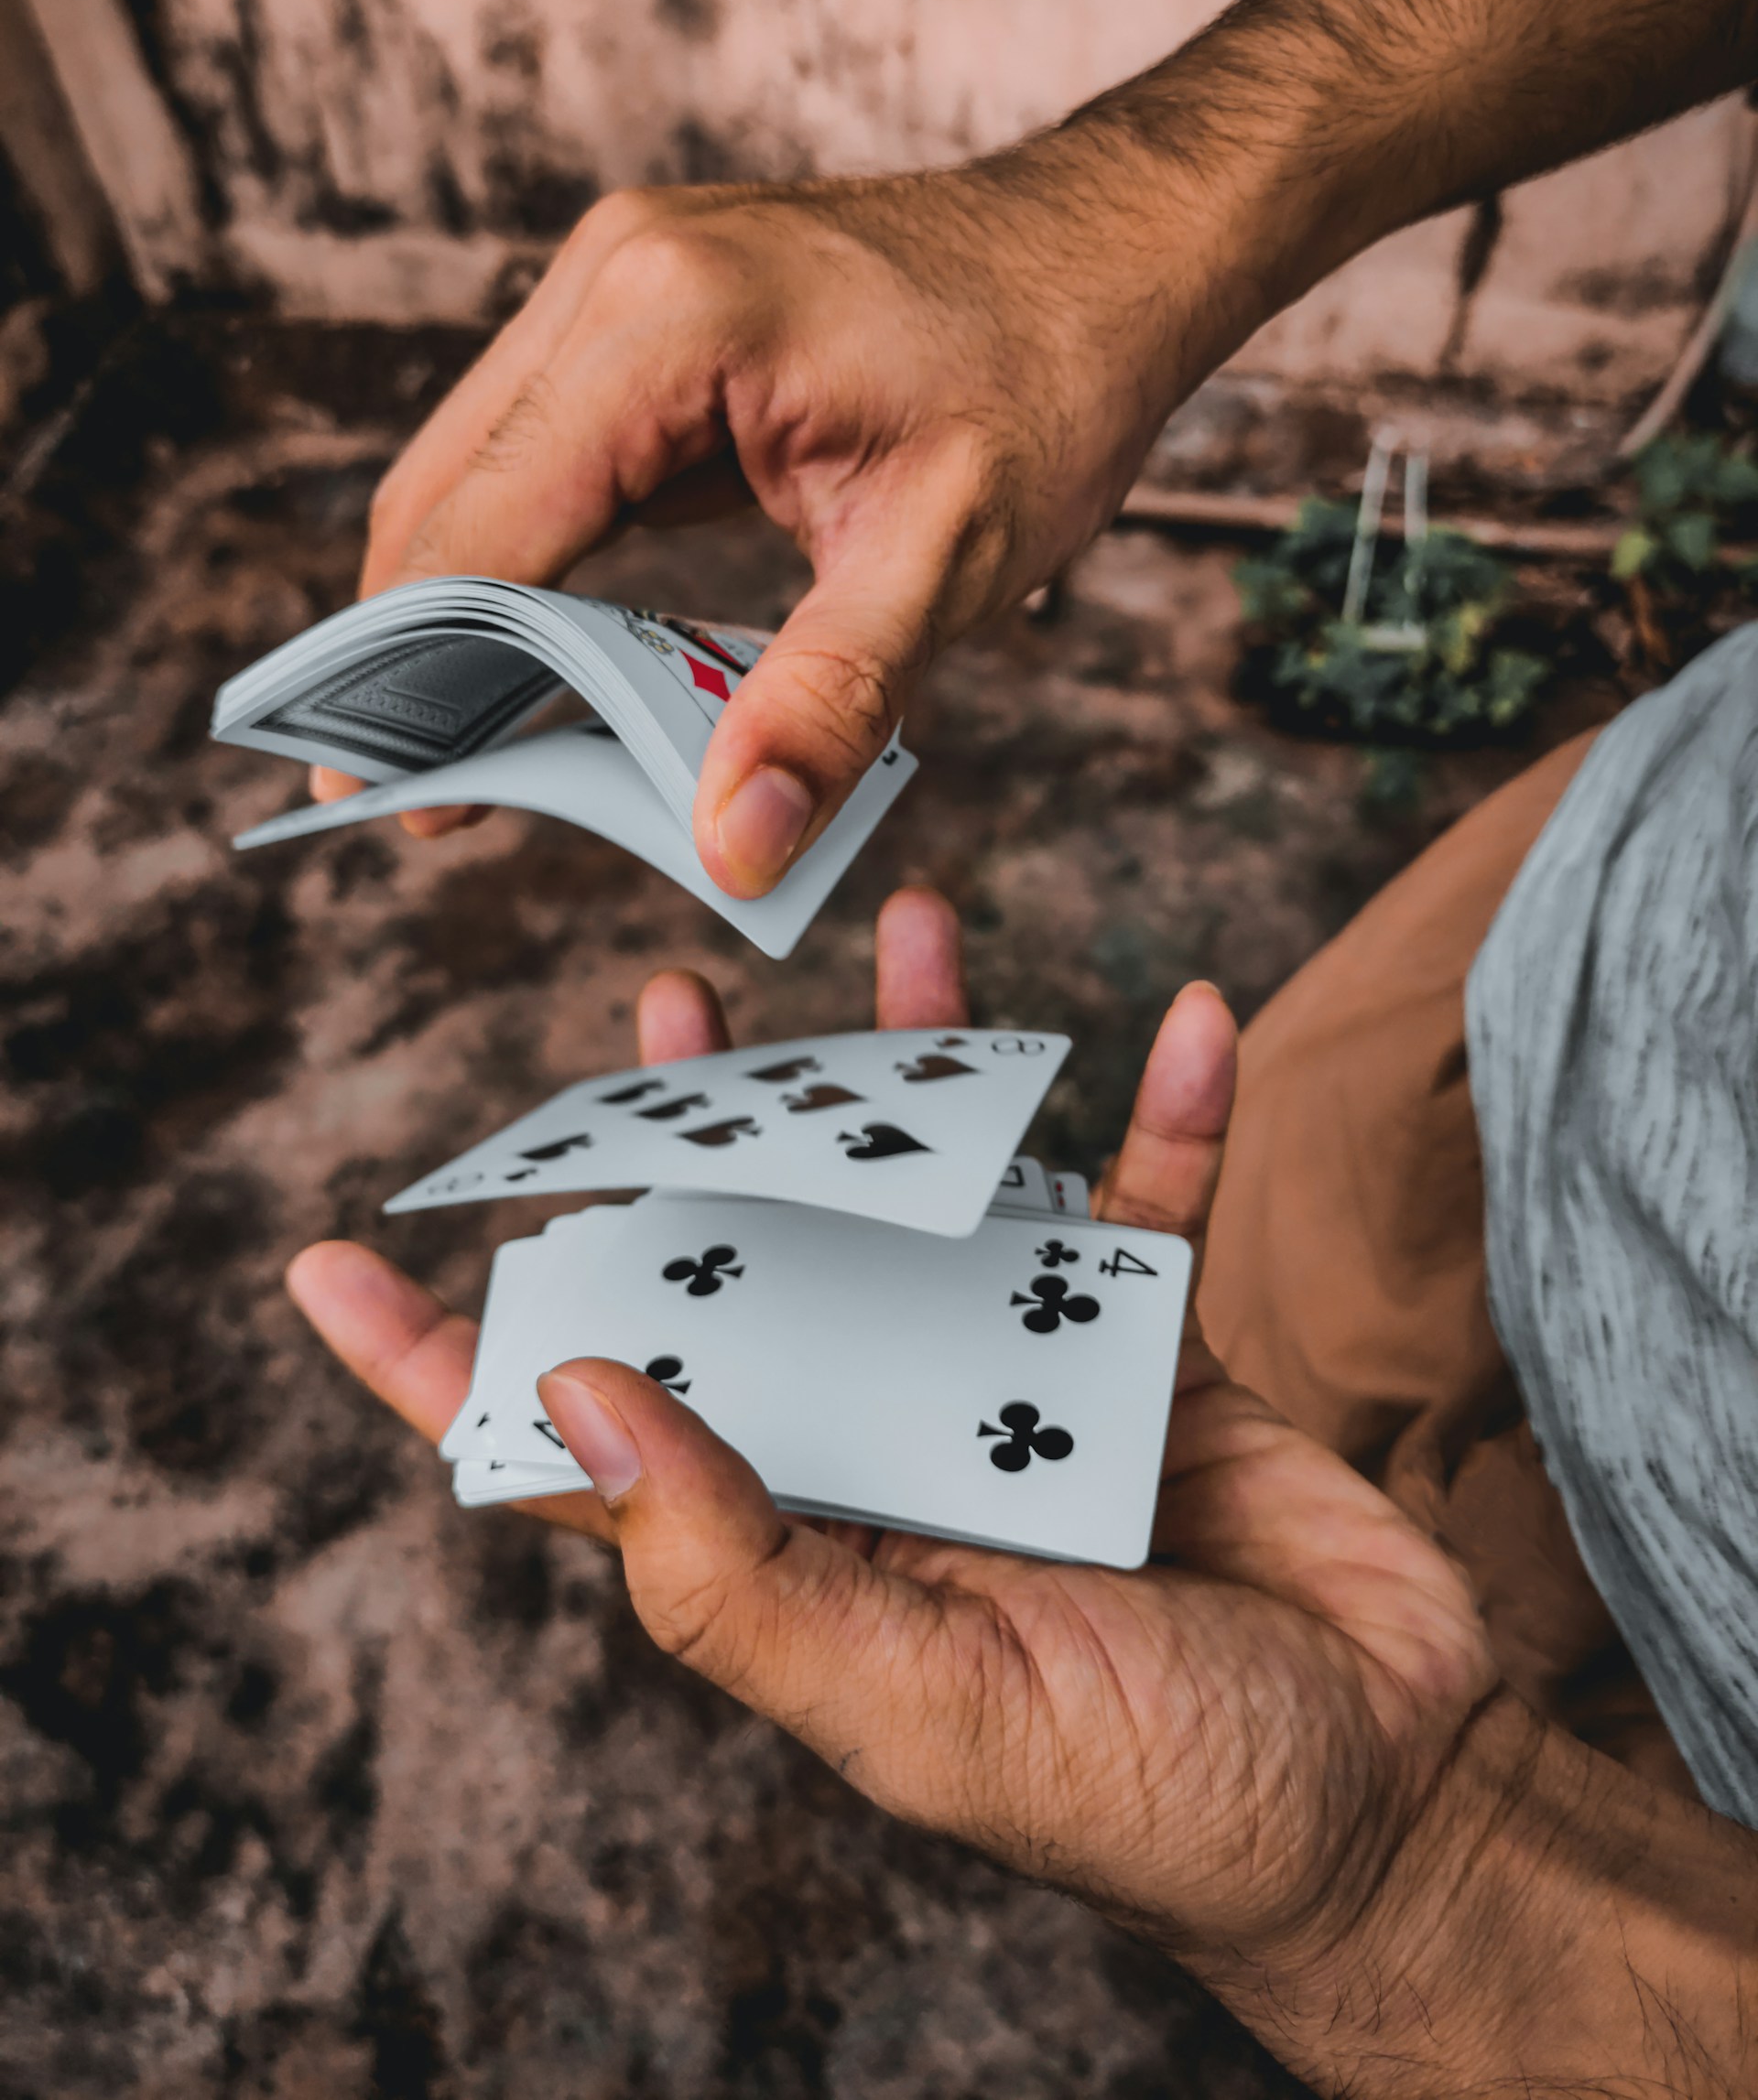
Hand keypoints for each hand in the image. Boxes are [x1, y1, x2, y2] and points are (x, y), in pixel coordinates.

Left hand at [289, 888, 1499, 2083]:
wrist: (1381, 1804)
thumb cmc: (1142, 1798)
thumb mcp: (915, 1708)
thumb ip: (736, 1567)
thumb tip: (575, 1390)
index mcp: (795, 1541)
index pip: (581, 1449)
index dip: (454, 1364)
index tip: (336, 1263)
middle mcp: (885, 1443)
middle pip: (762, 1262)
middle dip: (706, 1140)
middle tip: (665, 1012)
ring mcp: (1018, 1383)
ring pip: (945, 1197)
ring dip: (932, 1069)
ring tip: (916, 934)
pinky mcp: (1148, 1351)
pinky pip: (1148, 1202)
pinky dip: (1171, 1107)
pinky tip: (1185, 1014)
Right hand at [316, 149, 1254, 885]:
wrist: (1111, 251)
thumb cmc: (1050, 383)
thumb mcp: (952, 557)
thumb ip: (833, 701)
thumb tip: (735, 843)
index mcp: (669, 322)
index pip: (482, 528)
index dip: (421, 679)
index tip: (384, 800)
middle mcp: (613, 276)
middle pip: (443, 495)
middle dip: (417, 655)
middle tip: (416, 801)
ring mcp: (619, 283)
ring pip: (477, 472)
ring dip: (464, 608)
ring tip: (468, 749)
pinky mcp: (643, 315)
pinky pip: (545, 453)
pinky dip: (529, 559)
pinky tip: (546, 662)